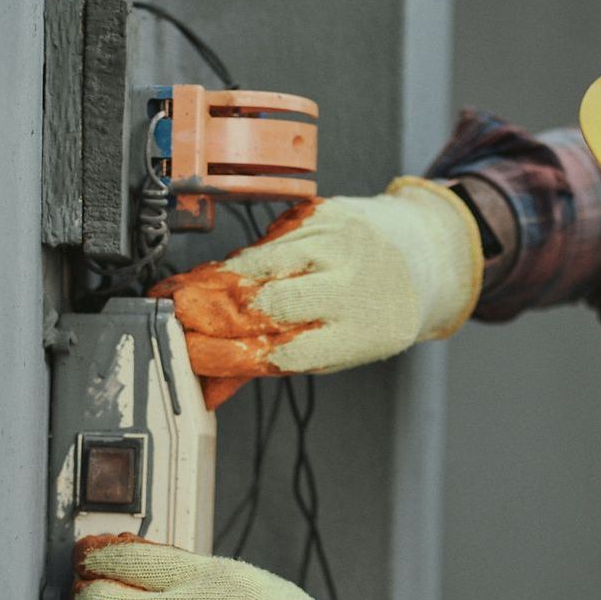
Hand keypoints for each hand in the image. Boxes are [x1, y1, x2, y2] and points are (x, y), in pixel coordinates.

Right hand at [149, 176, 482, 408]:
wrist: (423, 253)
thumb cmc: (376, 311)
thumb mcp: (341, 348)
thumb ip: (278, 362)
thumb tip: (212, 385)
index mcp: (361, 333)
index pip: (284, 350)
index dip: (229, 355)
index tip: (191, 354)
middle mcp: (353, 286)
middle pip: (266, 303)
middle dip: (213, 314)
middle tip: (177, 319)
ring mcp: (338, 244)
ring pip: (258, 265)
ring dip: (216, 282)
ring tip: (187, 295)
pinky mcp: (322, 214)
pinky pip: (266, 239)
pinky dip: (241, 259)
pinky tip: (227, 271)